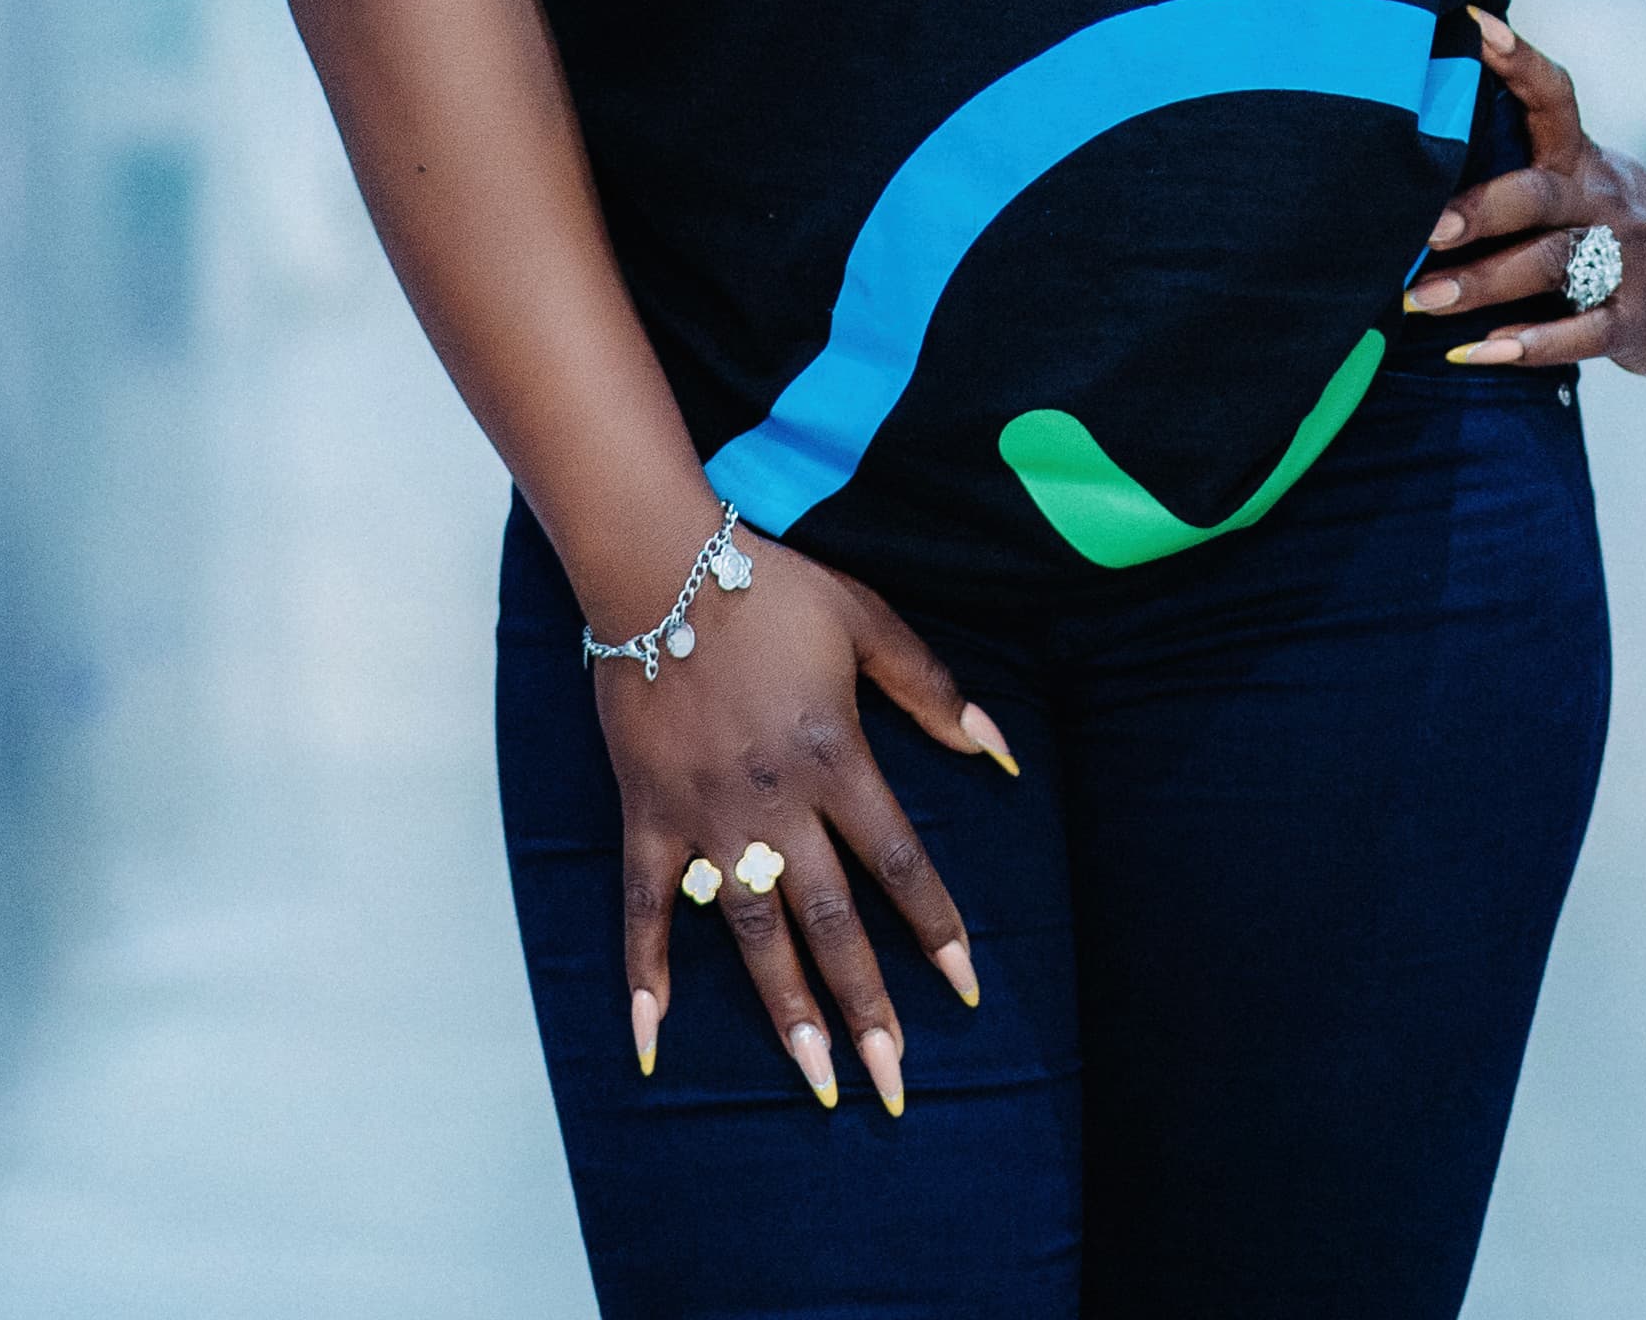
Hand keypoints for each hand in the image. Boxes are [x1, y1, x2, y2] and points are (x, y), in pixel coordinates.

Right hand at [601, 528, 1019, 1111]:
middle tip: (894, 1082)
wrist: (657, 564)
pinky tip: (654, 1039)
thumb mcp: (869, 622)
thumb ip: (933, 690)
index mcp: (836, 755)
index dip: (936, 927)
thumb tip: (1000, 750)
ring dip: (784, 1010)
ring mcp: (706, 815)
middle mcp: (775, 801)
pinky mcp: (647, 816)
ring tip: (816, 1078)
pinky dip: (645, 974)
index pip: (898, 860)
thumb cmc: (772, 588)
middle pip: (832, 920)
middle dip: (868, 1006)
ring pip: (752, 932)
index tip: (967, 990)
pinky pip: (645, 908)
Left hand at [1403, 10, 1645, 377]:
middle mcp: (1604, 200)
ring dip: (1482, 283)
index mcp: (1581, 158)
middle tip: (1423, 228)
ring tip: (1418, 300)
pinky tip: (1477, 351)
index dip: (1518, 61)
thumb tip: (1412, 142)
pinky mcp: (1635, 319)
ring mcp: (1626, 259)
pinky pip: (1581, 332)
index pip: (1553, 98)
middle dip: (1480, 209)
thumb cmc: (1607, 221)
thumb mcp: (1579, 177)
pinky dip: (1528, 343)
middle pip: (1540, 193)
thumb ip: (1516, 160)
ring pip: (1551, 264)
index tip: (1473, 28)